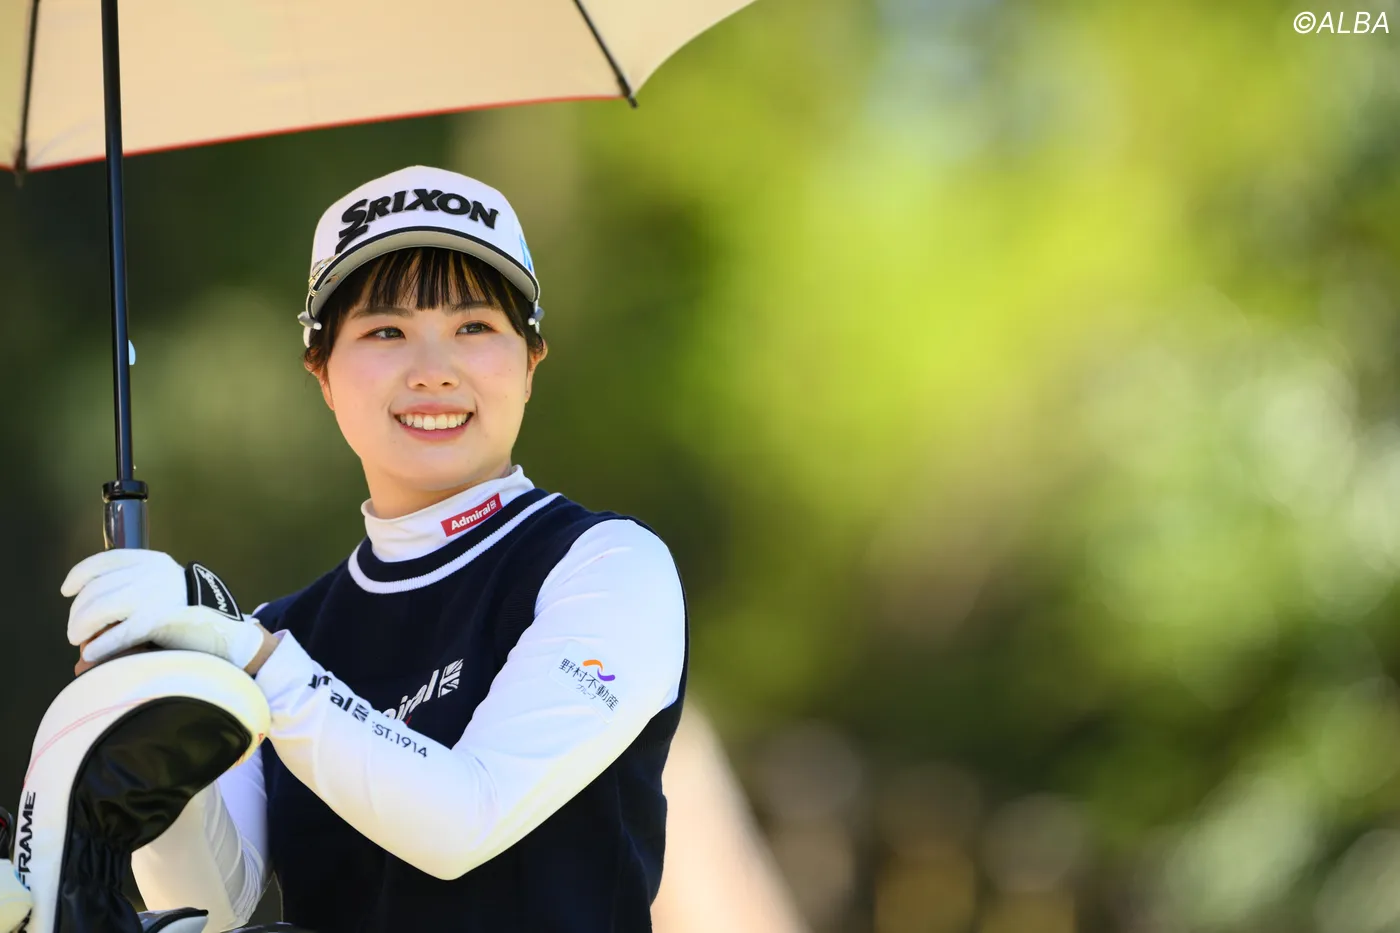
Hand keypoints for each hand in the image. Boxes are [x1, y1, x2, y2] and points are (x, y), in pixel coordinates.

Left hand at [62, 549, 264, 670]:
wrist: (227, 632)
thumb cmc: (191, 615)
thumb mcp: (162, 592)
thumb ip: (132, 596)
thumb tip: (90, 616)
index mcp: (153, 561)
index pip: (105, 561)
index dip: (79, 575)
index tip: (67, 590)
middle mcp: (152, 574)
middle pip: (96, 589)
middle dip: (78, 612)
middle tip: (75, 631)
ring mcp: (155, 596)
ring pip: (101, 608)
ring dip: (82, 627)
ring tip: (80, 642)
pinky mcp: (159, 619)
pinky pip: (119, 632)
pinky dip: (101, 644)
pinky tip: (93, 653)